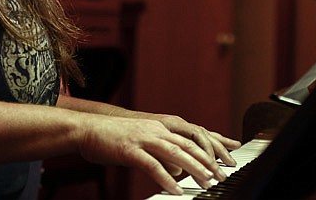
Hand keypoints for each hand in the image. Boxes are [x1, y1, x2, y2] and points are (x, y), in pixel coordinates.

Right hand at [77, 114, 229, 194]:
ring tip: (207, 183)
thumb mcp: (143, 143)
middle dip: (208, 161)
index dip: (212, 146)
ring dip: (194, 169)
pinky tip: (175, 190)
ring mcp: (144, 138)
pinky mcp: (130, 149)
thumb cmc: (113, 138)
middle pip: (188, 145)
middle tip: (222, 175)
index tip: (228, 157)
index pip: (192, 136)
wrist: (87, 129)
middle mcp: (156, 129)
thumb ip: (162, 154)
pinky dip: (166, 179)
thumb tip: (179, 170)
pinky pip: (152, 166)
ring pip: (175, 153)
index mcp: (160, 126)